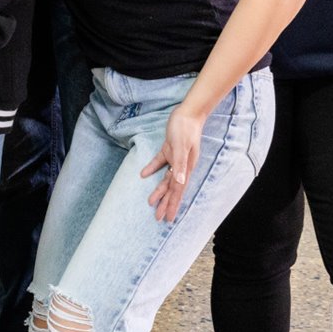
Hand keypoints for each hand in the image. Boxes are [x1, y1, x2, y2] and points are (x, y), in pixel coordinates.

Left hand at [141, 106, 203, 221]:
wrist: (189, 113)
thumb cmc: (185, 129)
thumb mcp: (181, 146)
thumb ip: (181, 165)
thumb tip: (180, 183)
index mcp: (186, 168)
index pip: (177, 191)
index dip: (172, 204)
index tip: (168, 218)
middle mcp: (182, 166)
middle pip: (172, 189)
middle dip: (166, 203)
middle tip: (159, 218)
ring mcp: (176, 158)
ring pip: (166, 179)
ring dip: (159, 190)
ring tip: (151, 203)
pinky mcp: (169, 149)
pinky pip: (160, 162)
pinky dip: (152, 169)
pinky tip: (143, 175)